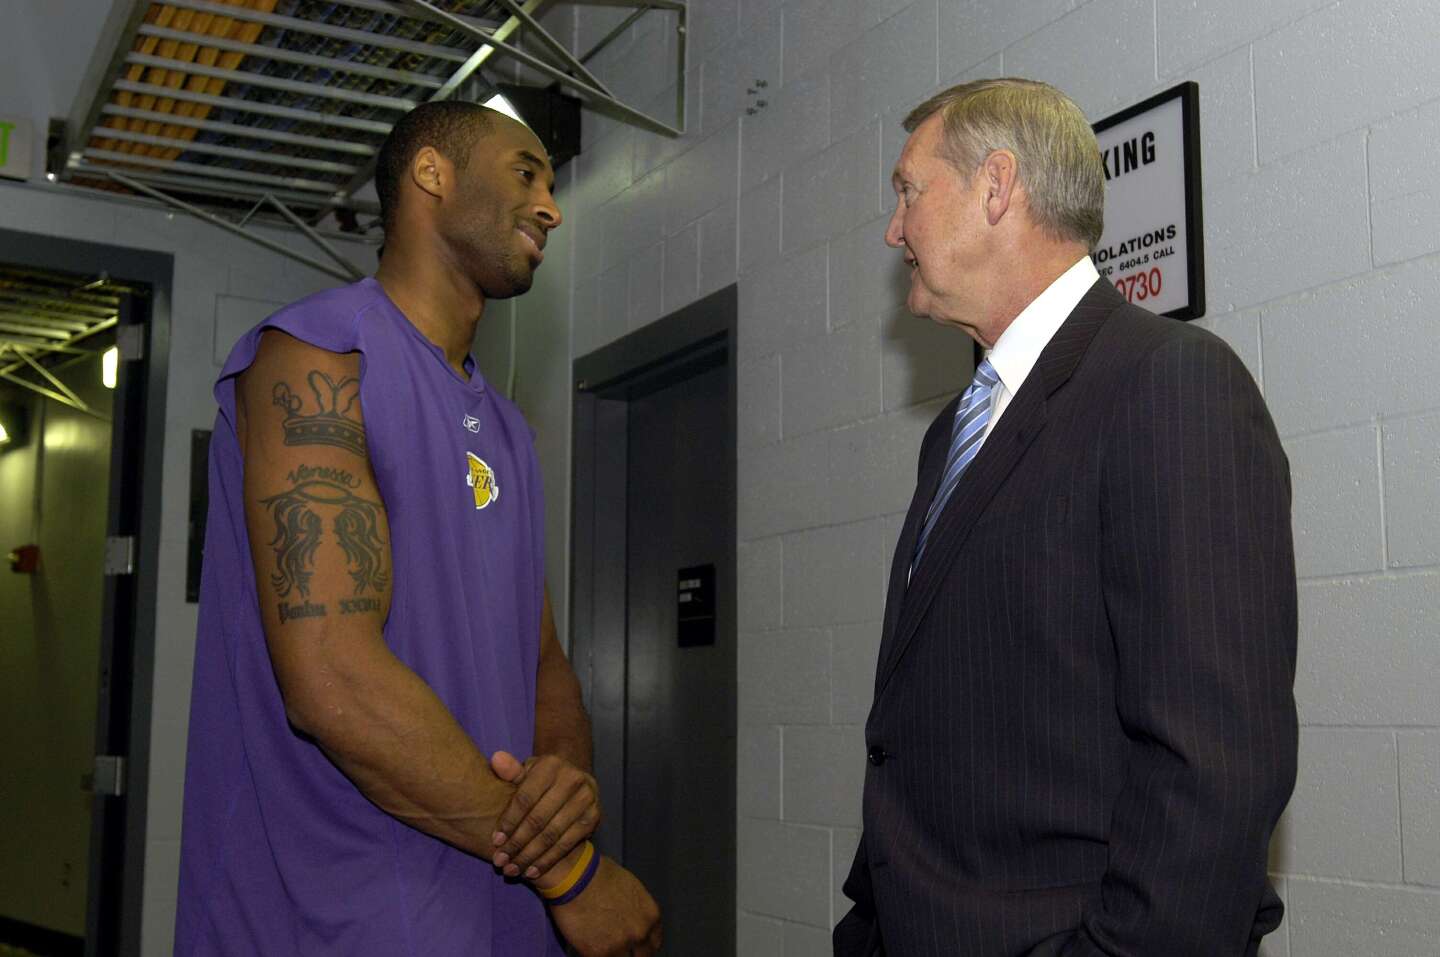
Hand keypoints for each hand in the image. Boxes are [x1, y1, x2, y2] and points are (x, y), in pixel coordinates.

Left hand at [490, 751, 600, 878]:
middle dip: (516, 843)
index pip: (525, 798)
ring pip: (552, 834)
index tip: (495, 841)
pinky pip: (567, 844)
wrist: (574, 782)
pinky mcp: (593, 817)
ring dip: (529, 856)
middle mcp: (572, 779)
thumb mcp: (526, 773)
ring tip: (512, 870)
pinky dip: (548, 860)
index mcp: (551, 765)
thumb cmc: (541, 782)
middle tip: (500, 861)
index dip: (509, 821)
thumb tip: (496, 759)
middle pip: (538, 819)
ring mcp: (586, 798)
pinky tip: (532, 871)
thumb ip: (511, 771)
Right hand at [549, 856, 661, 956]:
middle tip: (619, 949)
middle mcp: (640, 933)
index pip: (654, 943)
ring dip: (613, 955)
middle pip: (642, 956)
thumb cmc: (599, 873)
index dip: (642, 945)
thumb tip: (630, 920)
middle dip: (631, 953)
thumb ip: (635, 911)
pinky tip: (588, 946)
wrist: (575, 875)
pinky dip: (594, 954)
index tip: (634, 946)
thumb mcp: (630, 889)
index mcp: (651, 916)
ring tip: (602, 945)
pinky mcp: (598, 953)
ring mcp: (620, 945)